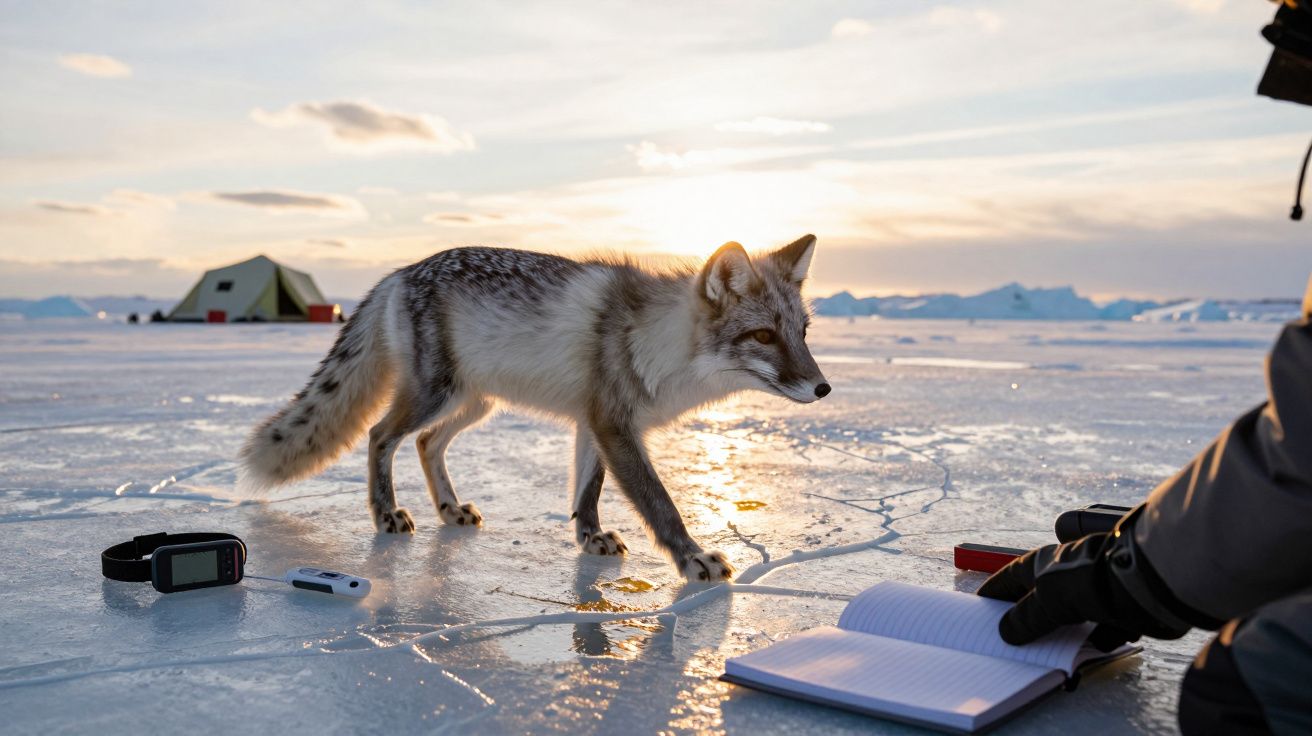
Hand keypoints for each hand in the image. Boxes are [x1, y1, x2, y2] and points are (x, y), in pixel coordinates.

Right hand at [977, 529, 1190, 650]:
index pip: (1010, 577)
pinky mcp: (1117, 607)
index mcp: (1042, 564)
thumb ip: (1025, 619)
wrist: (1139, 583)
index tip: (980, 607)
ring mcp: (1092, 590)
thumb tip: (1006, 632)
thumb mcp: (1045, 601)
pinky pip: (1102, 628)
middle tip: (1014, 640)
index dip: (994, 592)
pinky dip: (1098, 638)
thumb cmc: (1083, 582)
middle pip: (1041, 599)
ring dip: (1064, 632)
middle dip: (1030, 619)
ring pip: (1071, 615)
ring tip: (1052, 650)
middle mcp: (1065, 574)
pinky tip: (1095, 647)